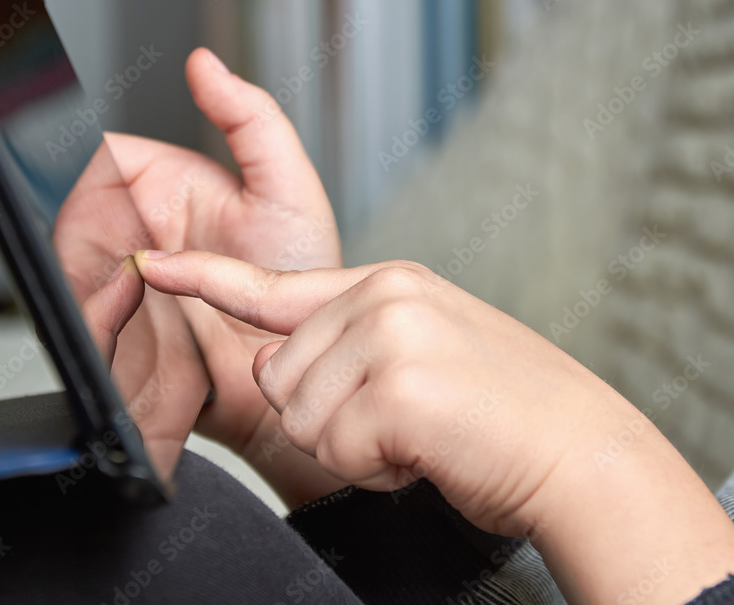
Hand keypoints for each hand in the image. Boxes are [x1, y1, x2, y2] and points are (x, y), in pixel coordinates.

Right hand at [65, 49, 345, 503]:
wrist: (310, 364)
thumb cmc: (304, 279)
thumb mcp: (288, 189)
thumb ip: (251, 119)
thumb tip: (204, 62)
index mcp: (165, 190)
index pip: (103, 167)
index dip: (106, 191)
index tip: (134, 224)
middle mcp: (139, 234)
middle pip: (76, 228)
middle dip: (96, 256)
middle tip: (139, 280)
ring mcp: (127, 290)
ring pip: (73, 285)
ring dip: (102, 304)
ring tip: (153, 315)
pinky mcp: (122, 342)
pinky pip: (86, 336)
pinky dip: (106, 339)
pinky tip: (145, 339)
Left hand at [134, 250, 733, 603]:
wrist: (581, 451)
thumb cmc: (504, 414)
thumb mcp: (425, 354)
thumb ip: (349, 344)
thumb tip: (275, 359)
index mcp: (390, 284)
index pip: (276, 283)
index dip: (205, 277)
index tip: (151, 266)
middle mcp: (385, 294)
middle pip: (279, 374)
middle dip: (328, 418)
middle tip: (404, 421)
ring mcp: (391, 332)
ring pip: (300, 414)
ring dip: (352, 445)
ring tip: (420, 433)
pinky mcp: (397, 382)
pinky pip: (334, 446)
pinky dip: (374, 467)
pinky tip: (426, 450)